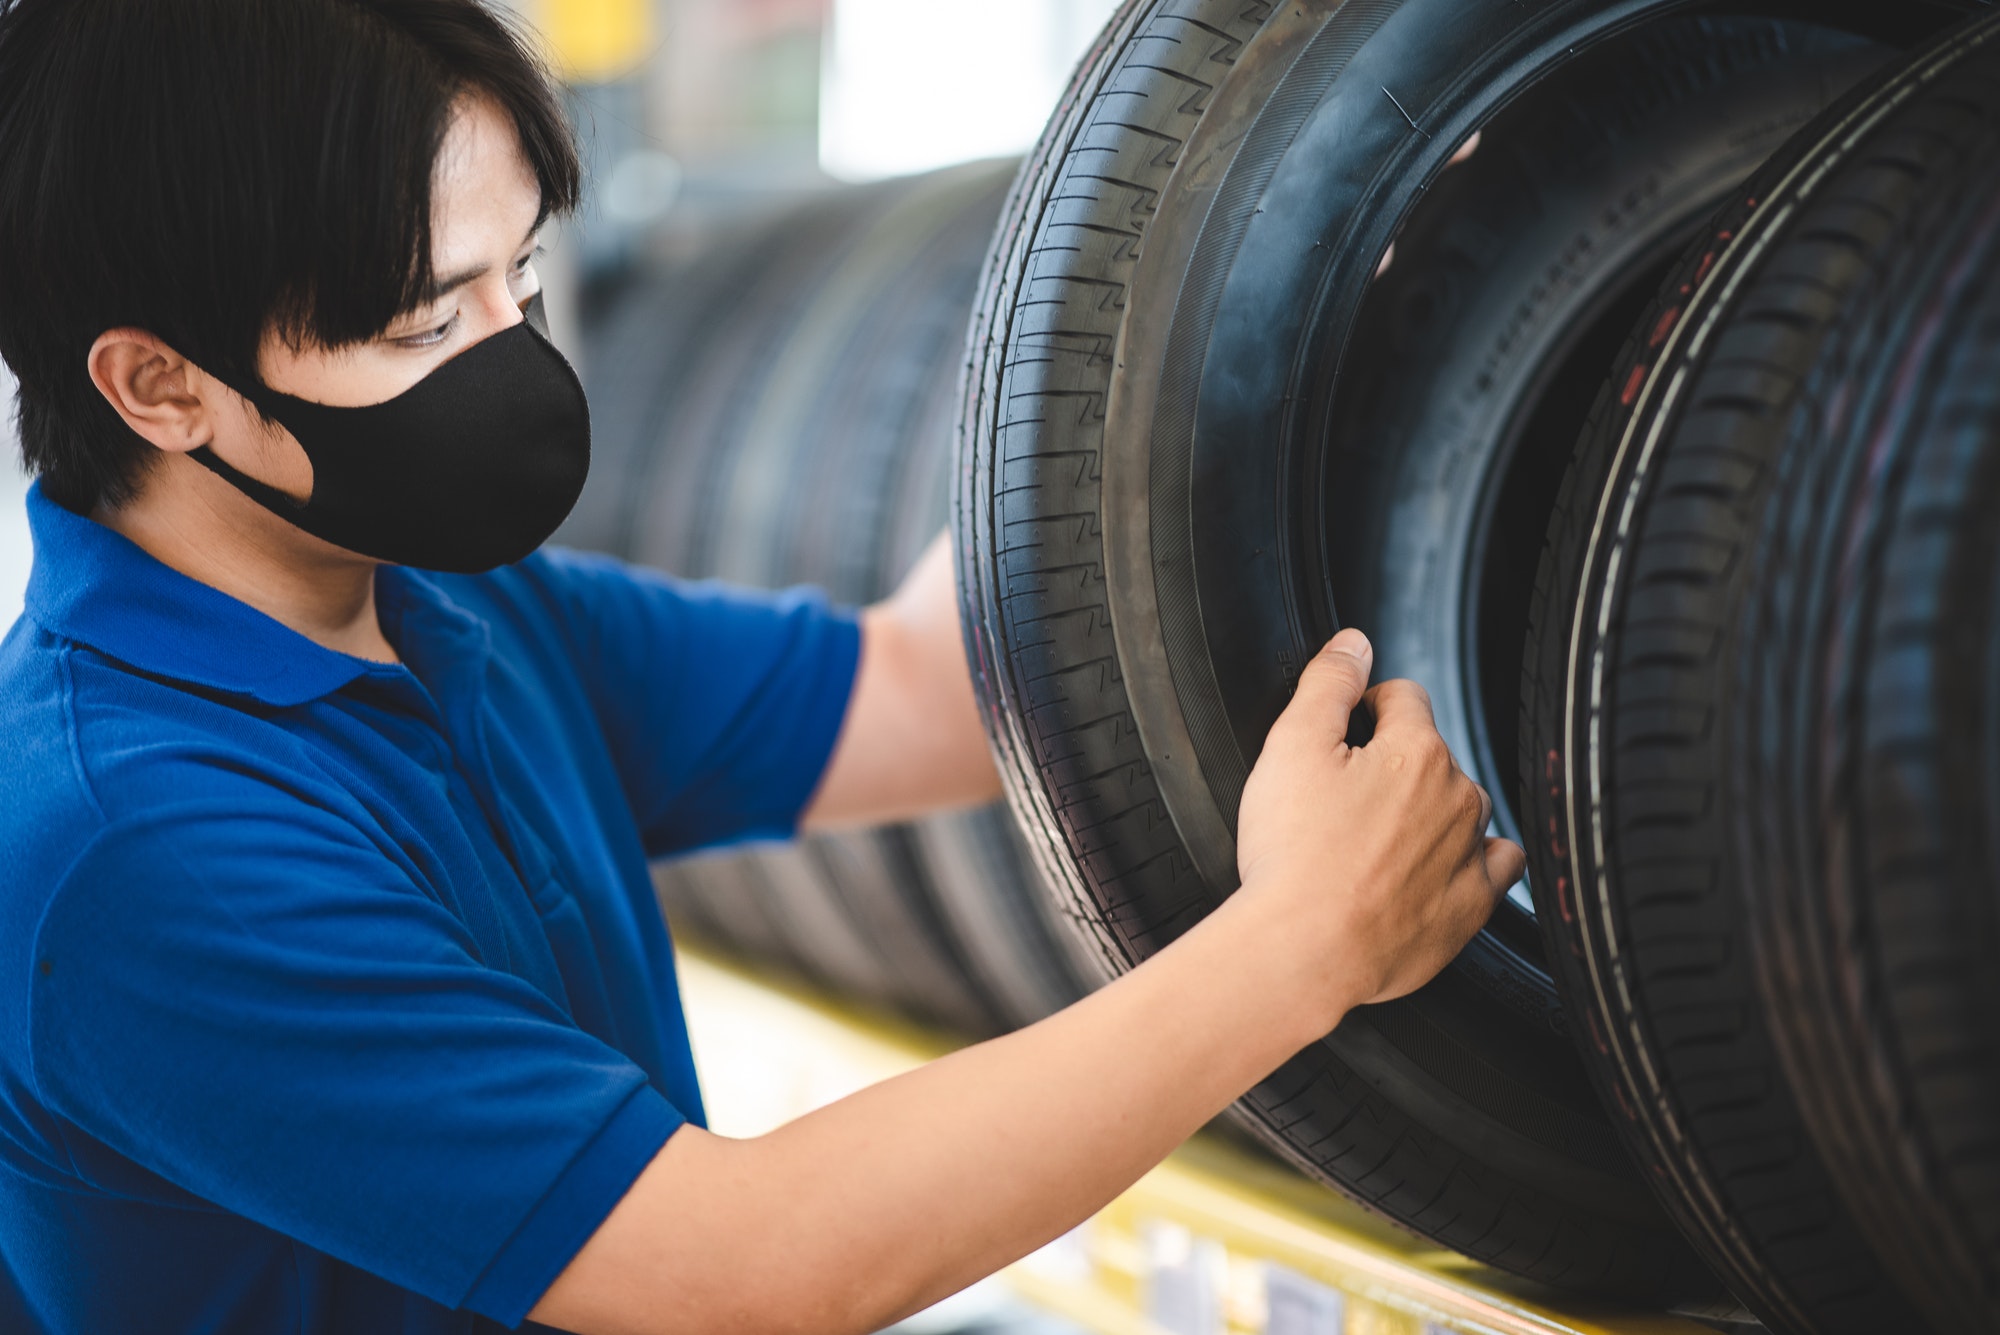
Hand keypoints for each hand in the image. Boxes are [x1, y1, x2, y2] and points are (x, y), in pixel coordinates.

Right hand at [1233, 629, 1524, 1025]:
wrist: (1303, 951)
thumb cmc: (1292, 854)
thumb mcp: (1290, 746)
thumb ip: (1328, 684)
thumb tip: (1355, 644)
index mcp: (1417, 751)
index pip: (1403, 697)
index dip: (1364, 708)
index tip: (1339, 736)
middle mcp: (1458, 797)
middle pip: (1431, 754)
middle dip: (1392, 764)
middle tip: (1339, 799)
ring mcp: (1469, 856)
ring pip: (1461, 809)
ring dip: (1428, 811)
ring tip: (1374, 840)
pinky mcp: (1469, 909)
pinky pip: (1492, 869)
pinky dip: (1469, 861)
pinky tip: (1435, 870)